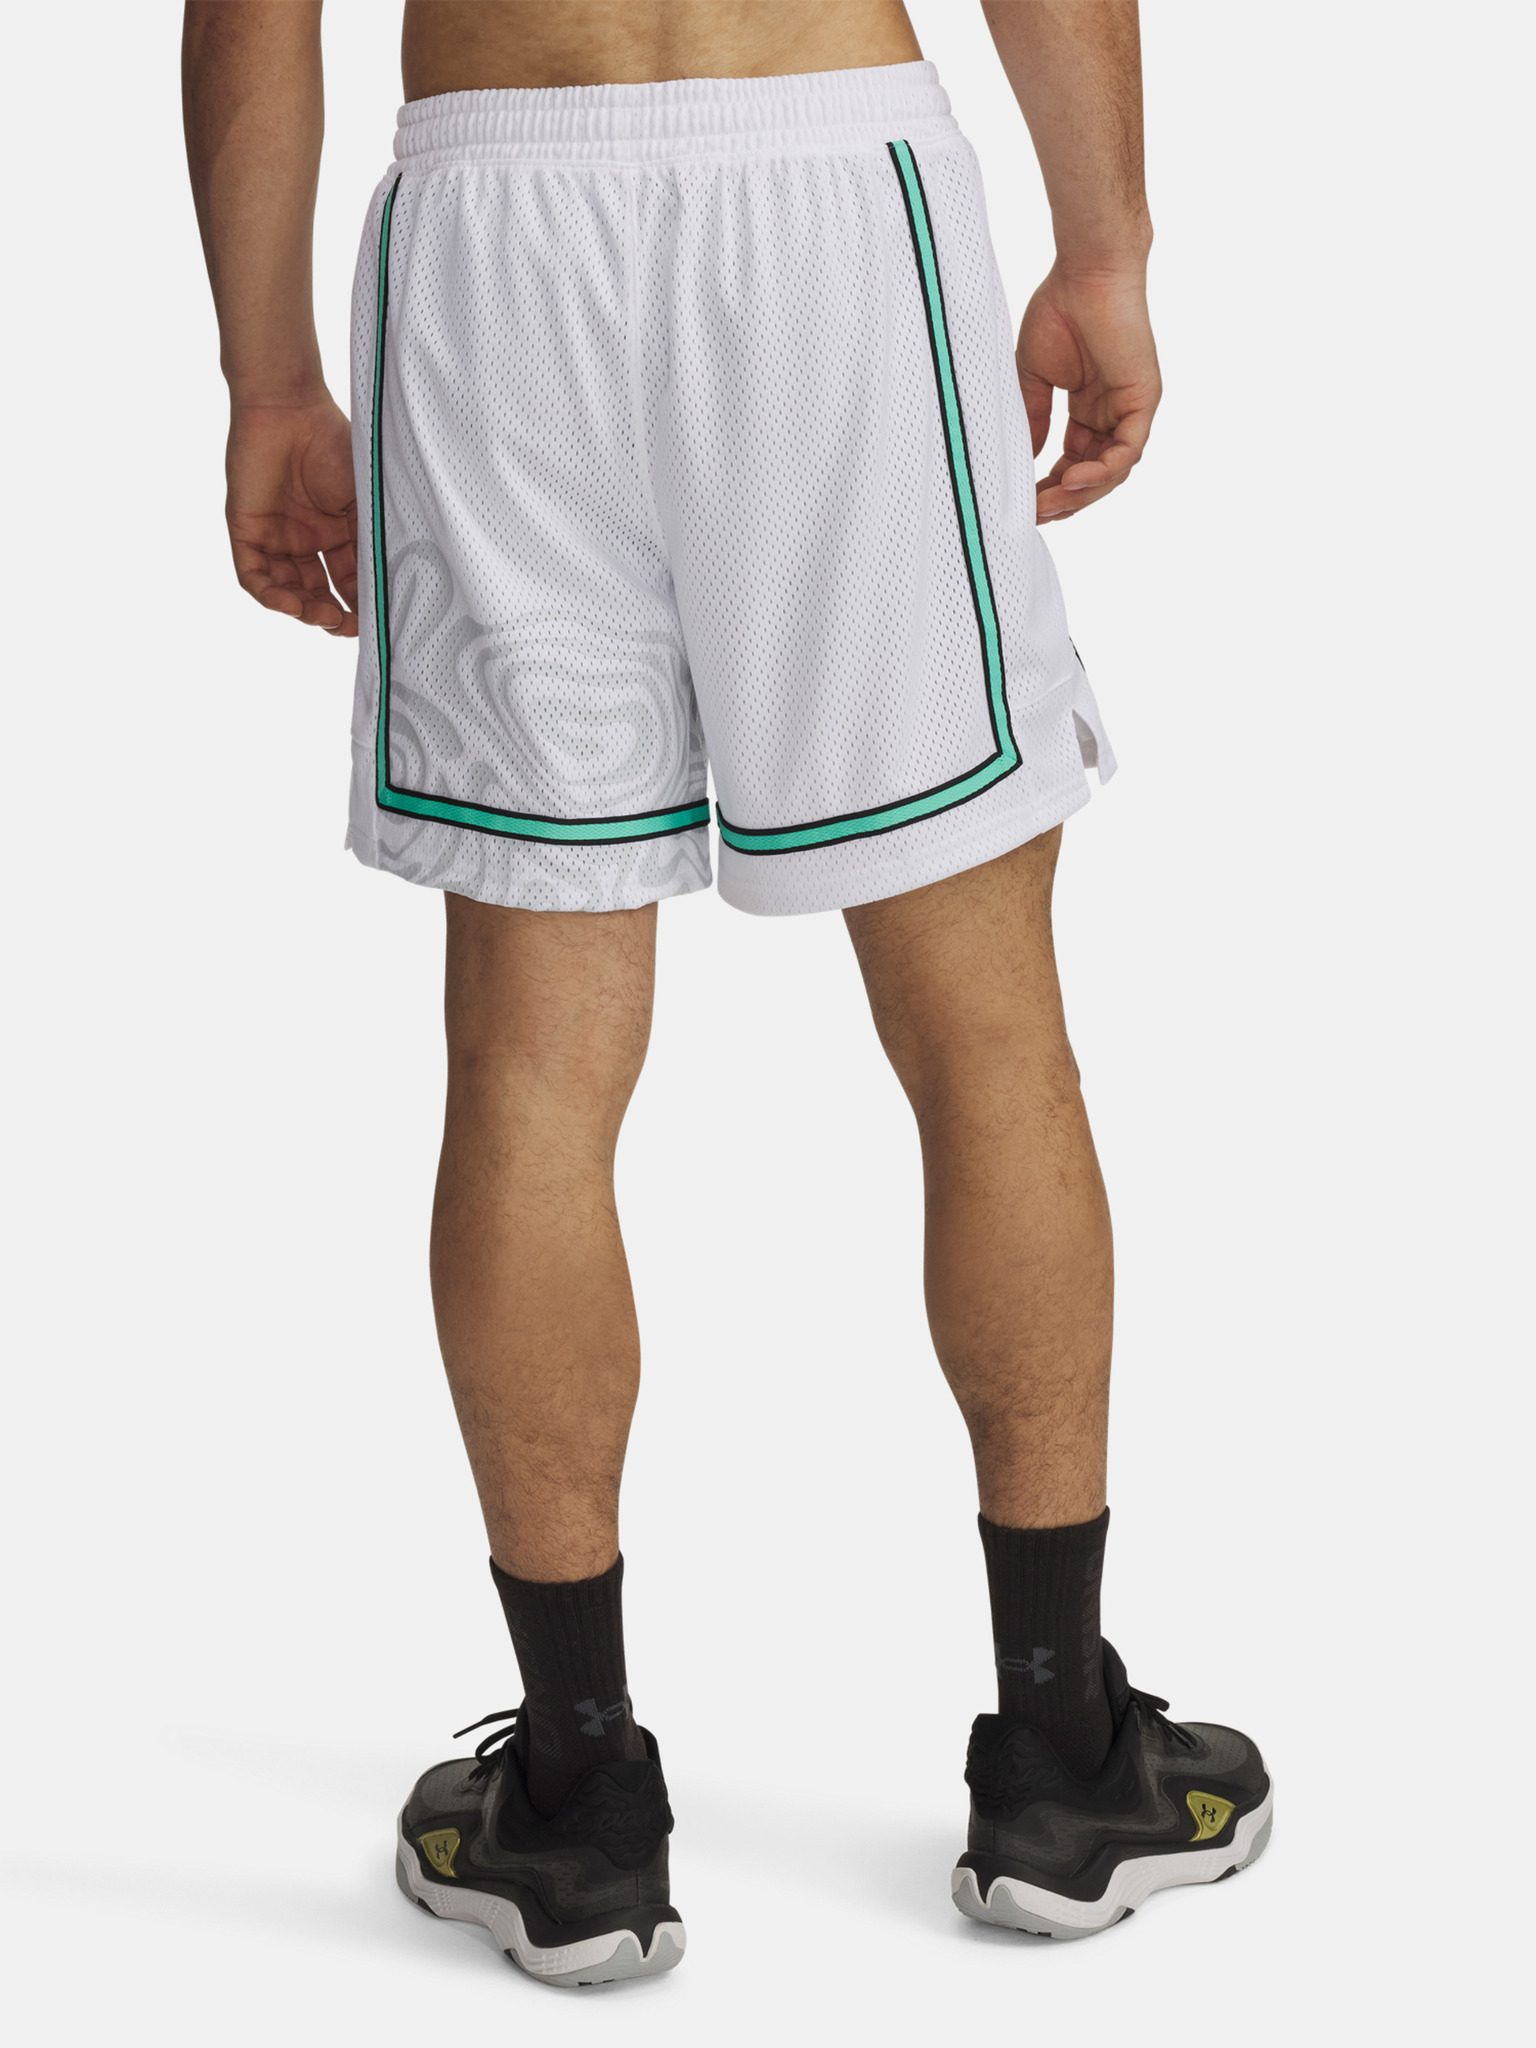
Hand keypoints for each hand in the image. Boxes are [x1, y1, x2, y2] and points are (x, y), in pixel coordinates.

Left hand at [225, 396, 358, 634]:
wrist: (288, 407)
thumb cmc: (335, 443)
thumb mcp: (366, 499)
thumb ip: (373, 540)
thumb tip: (391, 587)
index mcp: (338, 531)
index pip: (350, 581)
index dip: (361, 605)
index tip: (376, 623)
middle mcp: (306, 538)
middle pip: (318, 593)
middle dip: (333, 616)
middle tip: (348, 628)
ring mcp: (276, 536)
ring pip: (286, 591)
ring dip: (305, 612)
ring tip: (324, 618)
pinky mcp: (246, 530)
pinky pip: (254, 577)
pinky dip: (271, 597)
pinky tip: (292, 606)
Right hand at [1016, 266, 1160, 522]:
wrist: (1086, 271)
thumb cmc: (1060, 310)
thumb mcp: (1034, 377)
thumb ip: (1032, 419)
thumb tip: (1022, 460)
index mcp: (1089, 410)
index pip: (1073, 465)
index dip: (1050, 489)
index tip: (1024, 504)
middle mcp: (1113, 414)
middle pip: (1093, 476)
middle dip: (1064, 501)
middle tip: (1034, 515)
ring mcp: (1131, 409)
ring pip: (1112, 471)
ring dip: (1080, 493)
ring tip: (1049, 503)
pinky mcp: (1144, 400)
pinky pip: (1128, 450)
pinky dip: (1102, 471)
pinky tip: (1073, 480)